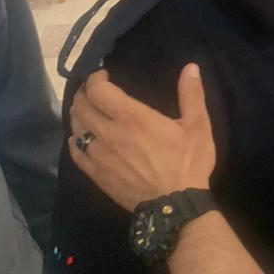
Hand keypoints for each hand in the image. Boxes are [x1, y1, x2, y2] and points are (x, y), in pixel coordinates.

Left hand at [69, 64, 214, 210]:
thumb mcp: (197, 126)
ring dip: (78, 114)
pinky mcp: (96, 174)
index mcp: (131, 117)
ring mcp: (99, 155)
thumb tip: (191, 67)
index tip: (103, 75)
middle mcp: (109, 133)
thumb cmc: (187, 163)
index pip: (98, 90)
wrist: (175, 206)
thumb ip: (191, 94)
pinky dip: (76, 139)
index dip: (95, 78)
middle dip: (84, 93)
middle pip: (81, 105)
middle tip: (94, 91)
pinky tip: (82, 137)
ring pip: (76, 127)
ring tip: (88, 111)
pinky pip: (75, 152)